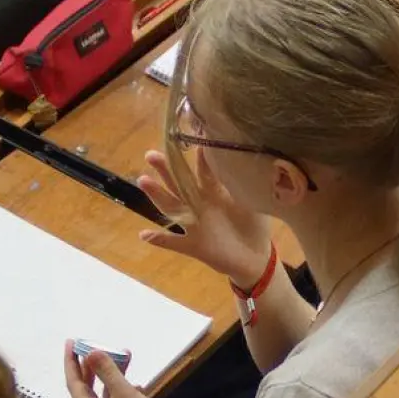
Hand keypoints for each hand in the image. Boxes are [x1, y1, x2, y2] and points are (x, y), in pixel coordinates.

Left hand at [63, 343, 153, 397]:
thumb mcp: (124, 395)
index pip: (73, 382)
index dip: (70, 361)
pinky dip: (123, 388)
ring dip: (112, 373)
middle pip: (87, 386)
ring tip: (123, 356)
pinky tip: (137, 385)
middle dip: (90, 364)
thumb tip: (91, 352)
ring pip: (104, 392)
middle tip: (92, 345)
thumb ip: (109, 373)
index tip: (70, 342)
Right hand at [137, 149, 274, 286]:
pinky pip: (172, 242)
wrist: (255, 258)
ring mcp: (194, 225)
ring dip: (157, 195)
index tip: (191, 140)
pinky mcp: (193, 246)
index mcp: (215, 193)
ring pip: (171, 208)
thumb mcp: (253, 204)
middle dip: (165, 169)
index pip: (203, 171)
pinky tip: (143, 234)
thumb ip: (248, 188)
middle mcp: (200, 205)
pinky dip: (159, 239)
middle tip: (151, 154)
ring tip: (143, 180)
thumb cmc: (255, 226)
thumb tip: (249, 167)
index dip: (198, 158)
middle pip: (179, 184)